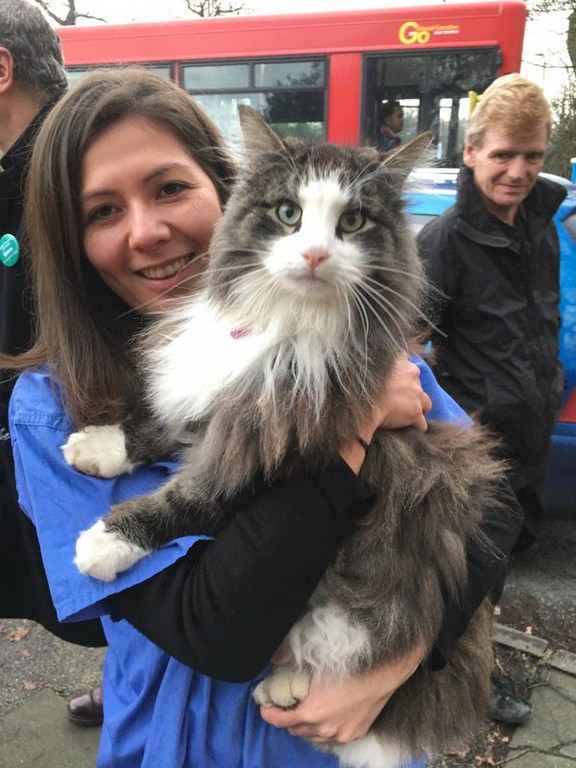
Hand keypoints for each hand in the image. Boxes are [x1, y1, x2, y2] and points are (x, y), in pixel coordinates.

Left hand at [259, 643, 425, 744]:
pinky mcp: (354, 734)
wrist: (382, 672)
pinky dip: (323, 731)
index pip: (280, 720)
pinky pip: (331, 739)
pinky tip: (324, 719)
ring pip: (313, 737)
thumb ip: (290, 659)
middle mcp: (323, 729)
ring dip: (305, 727)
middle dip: (287, 719)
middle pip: (295, 730)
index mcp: (310, 713)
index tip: (265, 706)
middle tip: (287, 705)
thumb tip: (273, 657)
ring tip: (304, 711)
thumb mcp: (315, 661)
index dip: (269, 712)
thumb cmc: (350, 665)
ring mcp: (340, 735)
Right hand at [339, 354, 431, 472]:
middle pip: (417, 385)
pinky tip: (406, 428)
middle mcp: (412, 373)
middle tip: (395, 400)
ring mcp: (417, 393)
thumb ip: (379, 362)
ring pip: (425, 403)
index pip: (408, 366)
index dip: (402, 377)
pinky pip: (421, 423)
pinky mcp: (416, 412)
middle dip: (410, 393)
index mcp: (401, 360)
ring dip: (417, 408)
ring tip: (404, 416)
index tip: (393, 384)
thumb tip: (376, 361)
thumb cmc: (361, 384)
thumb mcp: (368, 365)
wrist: (362, 403)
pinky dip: (415, 426)